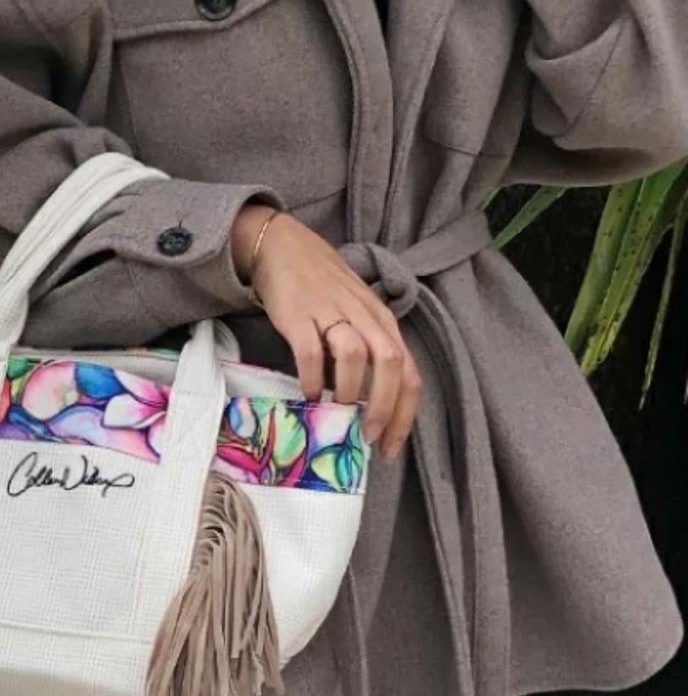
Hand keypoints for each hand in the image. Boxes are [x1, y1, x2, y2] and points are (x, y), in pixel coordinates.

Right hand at [231, 206, 422, 458]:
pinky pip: (311, 350)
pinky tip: (309, 392)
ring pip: (356, 354)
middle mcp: (365, 317)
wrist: (285, 249)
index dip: (404, 414)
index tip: (389, 446)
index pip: (409, 372)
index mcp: (384, 323)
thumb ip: (365, 354)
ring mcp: (333, 313)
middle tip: (367, 437)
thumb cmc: (323, 289)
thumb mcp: (356, 318)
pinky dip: (313, 376)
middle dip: (383, 408)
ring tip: (337, 411)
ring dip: (350, 390)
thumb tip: (363, 406)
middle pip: (391, 364)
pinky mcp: (300, 314)